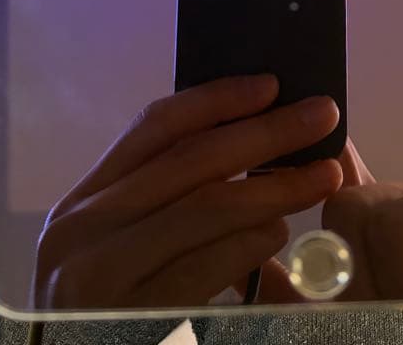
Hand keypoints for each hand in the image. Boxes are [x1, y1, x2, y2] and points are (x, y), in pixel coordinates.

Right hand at [32, 75, 341, 308]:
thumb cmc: (115, 318)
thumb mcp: (120, 250)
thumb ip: (165, 202)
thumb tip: (249, 139)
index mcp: (81, 203)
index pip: (155, 128)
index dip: (217, 99)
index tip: (271, 84)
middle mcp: (79, 231)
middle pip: (189, 160)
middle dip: (265, 132)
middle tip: (322, 116)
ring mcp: (96, 277)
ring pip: (203, 207)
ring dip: (274, 187)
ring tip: (322, 176)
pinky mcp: (127, 318)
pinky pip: (203, 267)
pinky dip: (248, 244)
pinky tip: (280, 232)